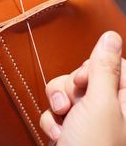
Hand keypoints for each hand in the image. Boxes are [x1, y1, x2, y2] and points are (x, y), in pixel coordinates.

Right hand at [40, 31, 125, 145]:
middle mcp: (108, 107)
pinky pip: (56, 108)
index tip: (85, 79)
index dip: (94, 67)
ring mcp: (86, 116)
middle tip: (72, 103)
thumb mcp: (100, 104)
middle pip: (85, 75)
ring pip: (66, 89)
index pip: (113, 64)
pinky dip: (52, 120)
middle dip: (71, 87)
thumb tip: (111, 36)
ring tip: (62, 119)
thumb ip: (104, 68)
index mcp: (125, 100)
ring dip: (58, 103)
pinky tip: (57, 134)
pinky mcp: (69, 124)